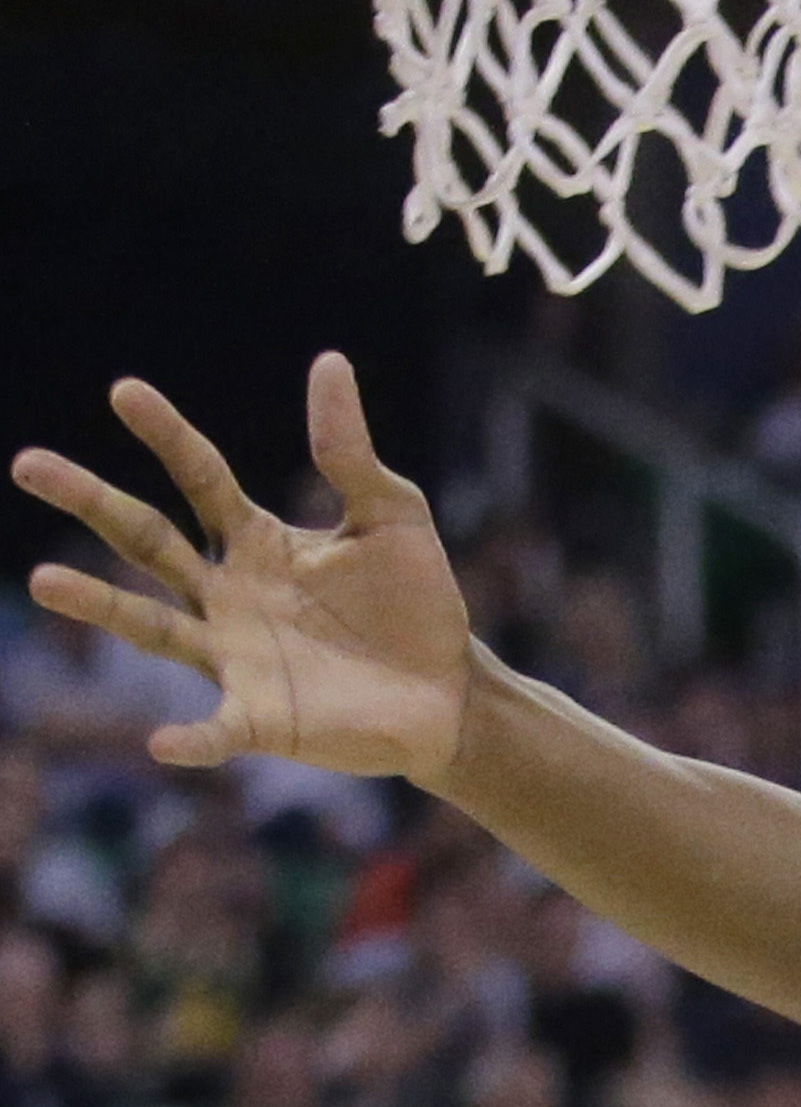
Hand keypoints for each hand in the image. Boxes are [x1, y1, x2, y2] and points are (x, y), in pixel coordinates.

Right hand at [18, 355, 470, 783]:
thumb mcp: (391, 516)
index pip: (199, 476)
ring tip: (43, 580)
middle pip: (147, 540)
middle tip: (29, 464)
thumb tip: (328, 362)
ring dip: (100, 605)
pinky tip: (162, 743)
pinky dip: (190, 739)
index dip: (166, 434)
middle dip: (91, 502)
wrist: (451, 693)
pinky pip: (217, 730)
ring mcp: (236, 657)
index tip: (124, 391)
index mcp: (257, 540)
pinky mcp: (263, 719)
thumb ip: (349, 453)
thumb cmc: (416, 603)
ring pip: (153, 626)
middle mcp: (228, 594)